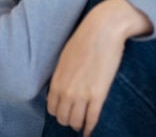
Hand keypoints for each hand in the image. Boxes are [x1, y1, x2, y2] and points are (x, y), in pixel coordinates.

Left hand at [46, 0, 151, 135]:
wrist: (103, 29)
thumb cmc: (86, 38)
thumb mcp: (66, 57)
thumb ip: (63, 74)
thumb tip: (65, 84)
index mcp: (57, 80)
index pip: (52, 108)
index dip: (59, 112)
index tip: (66, 112)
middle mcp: (66, 90)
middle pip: (63, 117)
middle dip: (69, 120)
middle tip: (77, 119)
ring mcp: (82, 94)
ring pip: (76, 121)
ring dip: (80, 124)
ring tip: (85, 124)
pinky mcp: (98, 94)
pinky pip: (92, 118)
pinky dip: (91, 127)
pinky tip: (92, 130)